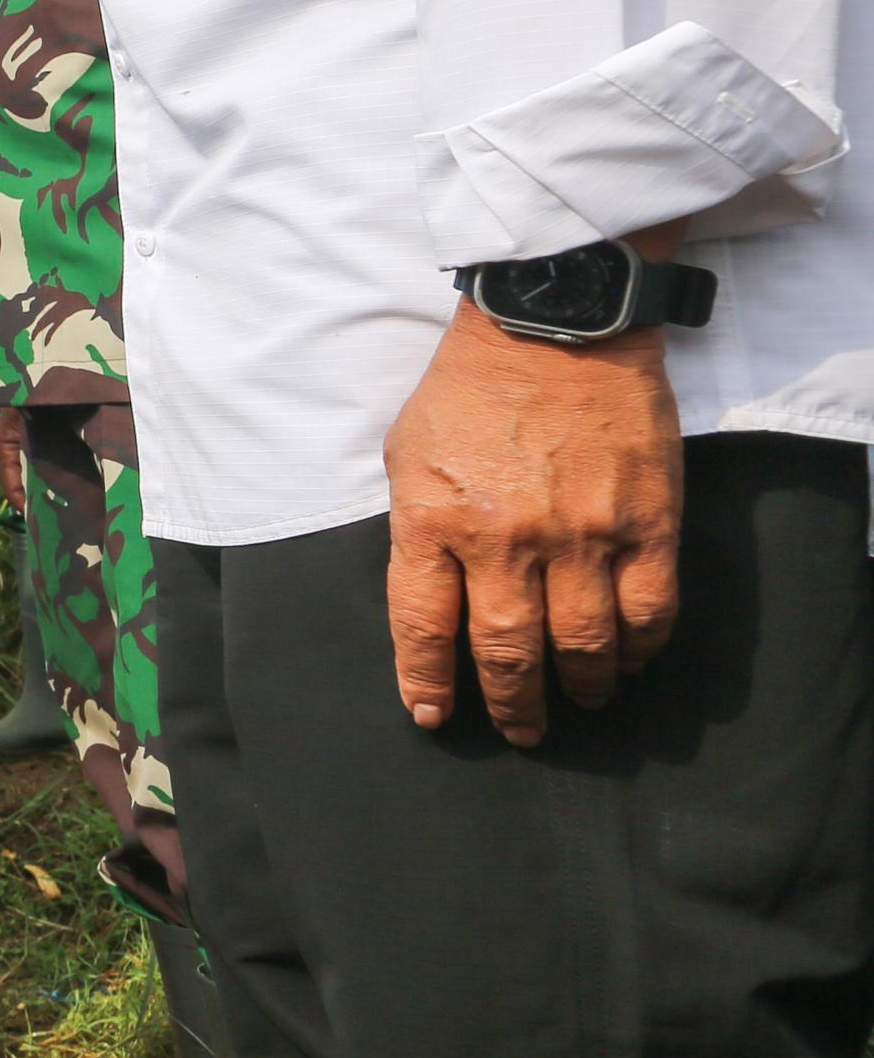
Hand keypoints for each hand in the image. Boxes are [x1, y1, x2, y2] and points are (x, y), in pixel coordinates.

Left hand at [385, 301, 681, 744]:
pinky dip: (641, 648)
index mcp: (434, 521)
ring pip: (584, 644)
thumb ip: (416, 528)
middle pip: (507, 651)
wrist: (554, 327)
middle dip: (512, 704)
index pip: (423, 627)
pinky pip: (650, 611)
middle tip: (521, 730)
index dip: (428, 682)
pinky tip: (631, 660)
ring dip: (583, 686)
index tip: (434, 717)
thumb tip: (430, 600)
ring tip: (580, 701)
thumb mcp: (407, 454)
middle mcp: (505, 540)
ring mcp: (581, 535)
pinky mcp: (645, 524)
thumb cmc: (469, 389)